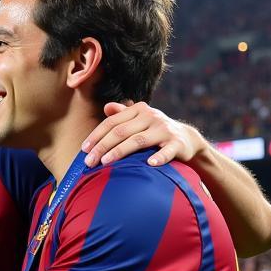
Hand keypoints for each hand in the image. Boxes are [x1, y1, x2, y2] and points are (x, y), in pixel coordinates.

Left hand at [82, 102, 207, 167]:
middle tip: (89, 162)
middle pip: (121, 132)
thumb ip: (122, 114)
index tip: (84, 149)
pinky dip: (159, 157)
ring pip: (138, 140)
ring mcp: (164, 129)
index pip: (112, 122)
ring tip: (106, 162)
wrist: (186, 139)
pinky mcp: (177, 143)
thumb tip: (106, 107)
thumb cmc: (154, 130)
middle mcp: (151, 116)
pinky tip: (150, 164)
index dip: (96, 135)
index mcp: (138, 110)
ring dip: (120, 151)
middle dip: (102, 147)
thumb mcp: (139, 120)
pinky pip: (167, 151)